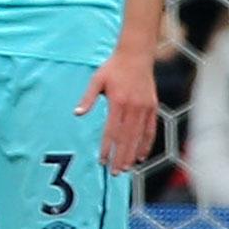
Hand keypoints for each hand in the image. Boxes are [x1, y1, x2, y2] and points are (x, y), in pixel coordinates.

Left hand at [77, 45, 158, 173]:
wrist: (136, 56)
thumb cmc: (113, 69)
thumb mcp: (96, 80)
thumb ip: (87, 98)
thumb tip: (77, 113)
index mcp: (118, 102)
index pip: (111, 131)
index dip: (107, 147)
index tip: (102, 160)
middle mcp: (134, 108)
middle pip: (127, 138)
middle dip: (121, 156)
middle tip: (115, 172)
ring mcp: (145, 109)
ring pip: (139, 137)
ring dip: (133, 154)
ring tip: (127, 168)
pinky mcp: (153, 108)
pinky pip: (150, 130)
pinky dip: (146, 144)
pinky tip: (141, 155)